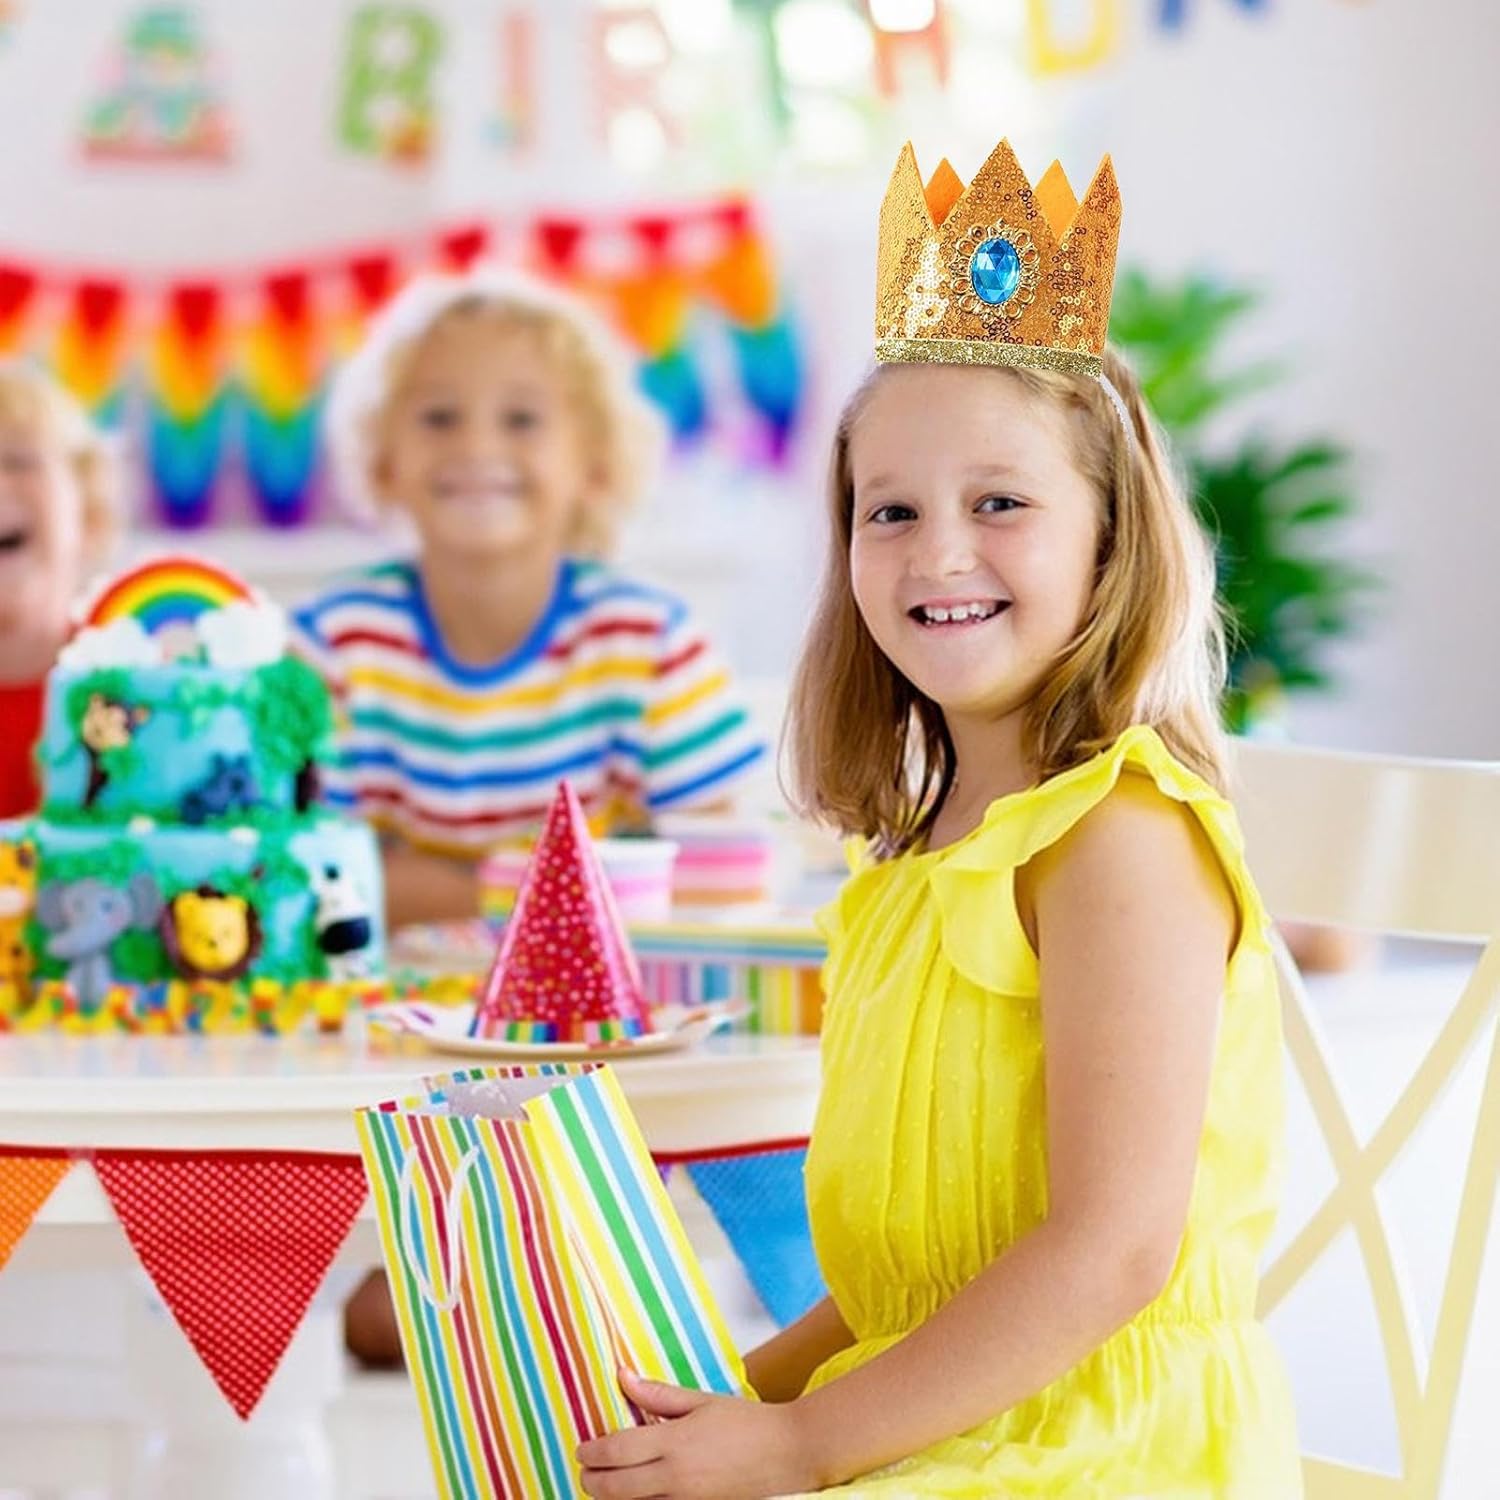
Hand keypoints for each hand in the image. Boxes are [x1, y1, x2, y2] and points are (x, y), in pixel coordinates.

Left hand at [577, 1369, 822, 1498]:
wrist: (787, 1454)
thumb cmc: (746, 1422)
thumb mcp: (701, 1401)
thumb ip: (658, 1394)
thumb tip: (623, 1376)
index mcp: (674, 1442)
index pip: (617, 1451)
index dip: (592, 1452)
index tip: (582, 1448)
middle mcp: (675, 1476)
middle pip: (615, 1488)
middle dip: (592, 1480)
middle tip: (584, 1470)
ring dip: (611, 1497)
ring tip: (603, 1483)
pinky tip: (635, 1493)